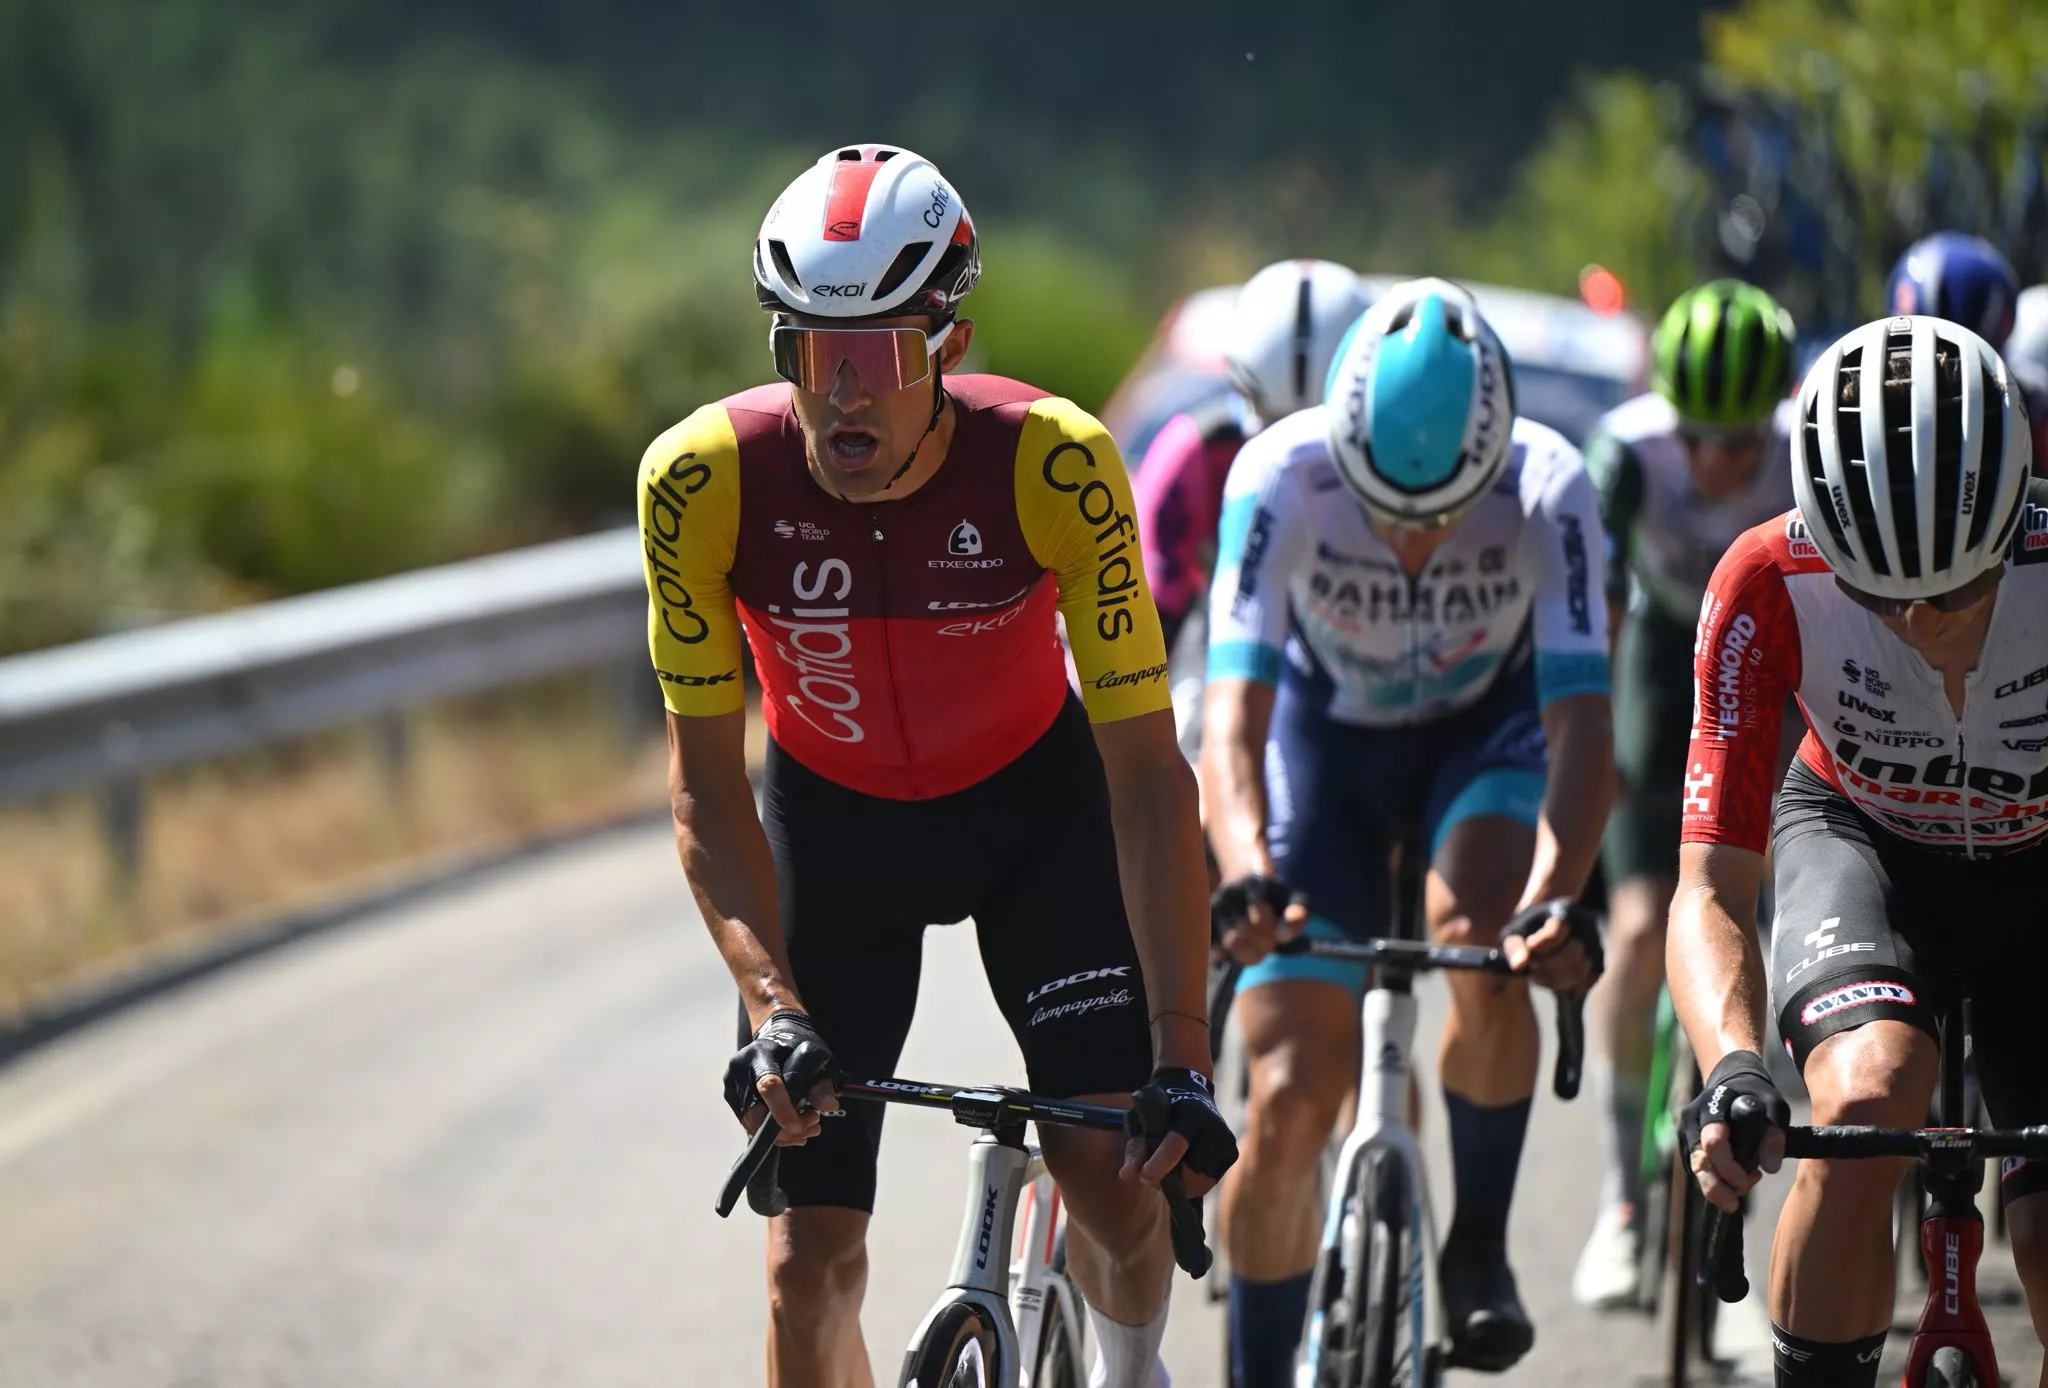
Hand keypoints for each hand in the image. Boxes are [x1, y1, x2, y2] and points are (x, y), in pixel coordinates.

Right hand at [724, 1009, 840, 1146]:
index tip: (799, 1126)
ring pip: (752, 1124)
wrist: (776, 1036)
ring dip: (782, 1133)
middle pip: (755, 1113)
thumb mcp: (817, 1058)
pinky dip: (773, 1131)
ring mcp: (732, 1085)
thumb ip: (821, 1084)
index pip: (768, 1086)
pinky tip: (794, 1126)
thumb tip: (828, 1106)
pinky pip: (750, 1124)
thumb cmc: (797, 1047)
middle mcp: (740, 1069)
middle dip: (784, 1128)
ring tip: (808, 1126)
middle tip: (813, 1123)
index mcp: (760, 1054)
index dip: (782, 1111)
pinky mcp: (732, 1097)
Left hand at [1121, 1066, 1237, 1197]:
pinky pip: (1210, 1181)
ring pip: (1200, 1182)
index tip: (1144, 1177)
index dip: (1158, 1167)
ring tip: (1166, 1170)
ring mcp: (1226, 1140)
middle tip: (1151, 1176)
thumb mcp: (1142, 1117)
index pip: (1175, 1147)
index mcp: (1189, 1115)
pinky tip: (1185, 1166)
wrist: (1191, 1086)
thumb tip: (1126, 1175)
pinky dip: (1195, 1181)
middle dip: (1168, 1181)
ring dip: (1181, 1184)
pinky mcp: (1232, 1151)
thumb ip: (1135, 1147)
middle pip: (1189, 1172)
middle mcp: (1213, 1127)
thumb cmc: (1161, 1105)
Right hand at [1211, 873, 1306, 965]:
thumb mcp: (1293, 899)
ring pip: (1230, 942)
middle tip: (1269, 946)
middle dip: (1262, 945)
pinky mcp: (1205, 920)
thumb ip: (1297, 914)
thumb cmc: (1275, 897)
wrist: (1245, 879)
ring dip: (1247, 955)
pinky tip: (1237, 953)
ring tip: (1256, 951)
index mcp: (1254, 883)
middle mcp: (1230, 892)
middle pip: (1245, 930)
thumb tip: (1283, 937)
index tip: (1280, 935)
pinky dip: (1226, 956)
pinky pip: (1214, 947)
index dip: (1272, 930)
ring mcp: (1215, 906)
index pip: (1260, 911)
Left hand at [1498, 897, 1603, 993]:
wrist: (1546, 927)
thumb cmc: (1527, 931)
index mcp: (1564, 910)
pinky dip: (1568, 988)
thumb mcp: (1515, 932)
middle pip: (1572, 955)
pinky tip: (1551, 981)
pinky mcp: (1599, 964)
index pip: (1555, 932)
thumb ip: (1514, 947)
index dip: (1538, 945)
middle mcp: (1586, 926)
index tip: (1529, 948)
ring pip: (1580, 972)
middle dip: (1546, 968)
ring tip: (1537, 977)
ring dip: (1554, 981)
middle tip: (1532, 970)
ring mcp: (1596, 945)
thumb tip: (1519, 965)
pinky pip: (1586, 984)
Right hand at [1680, 1050, 1788, 1212]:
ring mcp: (1686, 1132)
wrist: (1731, 1080)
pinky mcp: (1686, 1145)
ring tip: (1746, 1184)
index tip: (1755, 1176)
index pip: (1713, 1141)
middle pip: (1696, 1161)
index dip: (1730, 1166)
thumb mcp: (1774, 1106)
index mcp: (1712, 1105)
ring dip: (1718, 1185)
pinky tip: (1737, 1177)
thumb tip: (1770, 1168)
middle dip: (1715, 1187)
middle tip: (1734, 1204)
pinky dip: (1715, 1180)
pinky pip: (1697, 1170)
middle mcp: (1692, 1120)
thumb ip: (1774, 1134)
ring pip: (1695, 1170)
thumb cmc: (1755, 1093)